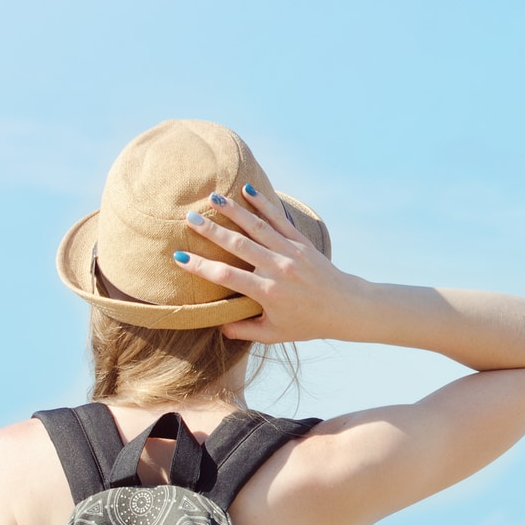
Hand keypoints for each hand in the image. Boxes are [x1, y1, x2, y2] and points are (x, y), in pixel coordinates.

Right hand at [173, 186, 365, 343]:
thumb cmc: (307, 324)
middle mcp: (277, 268)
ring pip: (257, 226)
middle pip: (238, 244)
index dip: (201, 267)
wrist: (345, 307)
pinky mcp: (301, 242)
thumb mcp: (274, 334)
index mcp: (267, 293)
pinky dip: (263, 204)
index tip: (179, 257)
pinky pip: (279, 219)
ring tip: (212, 197)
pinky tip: (247, 190)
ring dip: (233, 210)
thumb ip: (244, 330)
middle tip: (188, 218)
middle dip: (211, 230)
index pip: (227, 276)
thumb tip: (218, 326)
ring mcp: (290, 252)